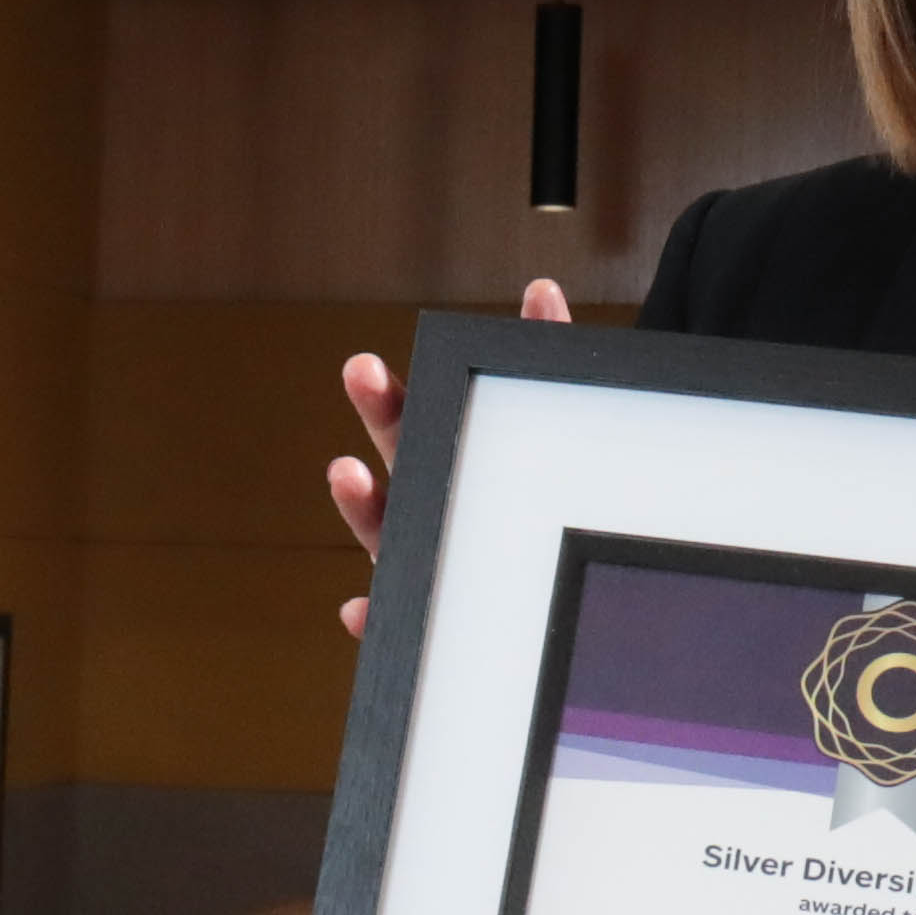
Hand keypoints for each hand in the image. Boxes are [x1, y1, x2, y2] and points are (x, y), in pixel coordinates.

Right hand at [333, 282, 575, 633]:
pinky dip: (374, 618)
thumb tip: (542, 291)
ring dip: (362, 504)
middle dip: (384, 413)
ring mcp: (432, 564)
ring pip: (389, 533)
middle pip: (407, 453)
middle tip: (364, 370)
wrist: (570, 609)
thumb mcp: (568, 445)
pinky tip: (358, 610)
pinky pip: (398, 624)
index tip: (373, 361)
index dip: (400, 387)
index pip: (438, 410)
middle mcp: (440, 506)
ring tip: (345, 472)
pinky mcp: (433, 623)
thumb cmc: (559, 518)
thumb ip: (557, 372)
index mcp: (462, 460)